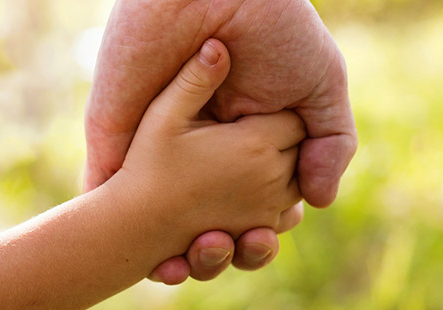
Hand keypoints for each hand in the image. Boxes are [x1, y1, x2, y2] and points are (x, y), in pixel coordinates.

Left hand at [84, 0, 356, 283]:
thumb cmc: (278, 31)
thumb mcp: (322, 87)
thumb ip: (330, 143)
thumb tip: (318, 202)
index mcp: (250, 144)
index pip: (255, 205)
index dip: (263, 230)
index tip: (267, 234)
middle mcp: (206, 152)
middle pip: (212, 222)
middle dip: (227, 249)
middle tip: (240, 246)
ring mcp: (160, 149)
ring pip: (163, 223)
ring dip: (182, 255)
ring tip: (198, 256)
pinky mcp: (118, 141)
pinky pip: (112, 197)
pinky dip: (126, 237)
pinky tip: (155, 263)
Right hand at [104, 39, 303, 242]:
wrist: (135, 225)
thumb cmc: (146, 166)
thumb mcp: (164, 115)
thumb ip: (195, 79)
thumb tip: (216, 44)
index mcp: (255, 145)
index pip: (295, 121)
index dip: (276, 113)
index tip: (248, 112)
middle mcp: (271, 180)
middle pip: (302, 150)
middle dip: (283, 139)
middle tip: (246, 132)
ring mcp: (268, 211)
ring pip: (300, 183)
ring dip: (285, 171)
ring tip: (248, 161)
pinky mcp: (259, 232)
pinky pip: (288, 215)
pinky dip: (279, 205)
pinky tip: (250, 192)